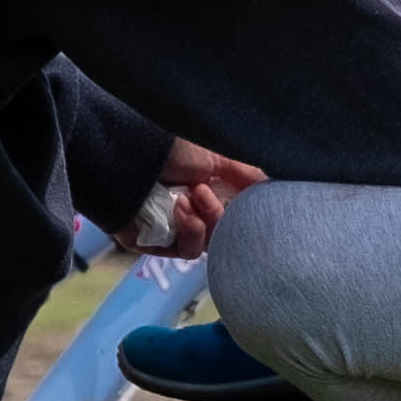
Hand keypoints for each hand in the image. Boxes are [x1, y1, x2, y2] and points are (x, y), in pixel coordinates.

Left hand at [127, 136, 267, 255]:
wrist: (123, 158)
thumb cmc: (168, 149)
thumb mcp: (218, 155)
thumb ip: (249, 175)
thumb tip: (277, 186)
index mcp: (208, 187)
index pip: (238, 211)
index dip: (248, 211)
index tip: (254, 200)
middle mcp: (193, 208)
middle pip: (226, 230)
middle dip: (222, 214)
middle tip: (206, 192)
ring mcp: (174, 228)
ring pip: (210, 243)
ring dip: (206, 220)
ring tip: (190, 195)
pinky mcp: (156, 244)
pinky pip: (186, 251)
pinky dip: (189, 232)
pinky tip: (179, 211)